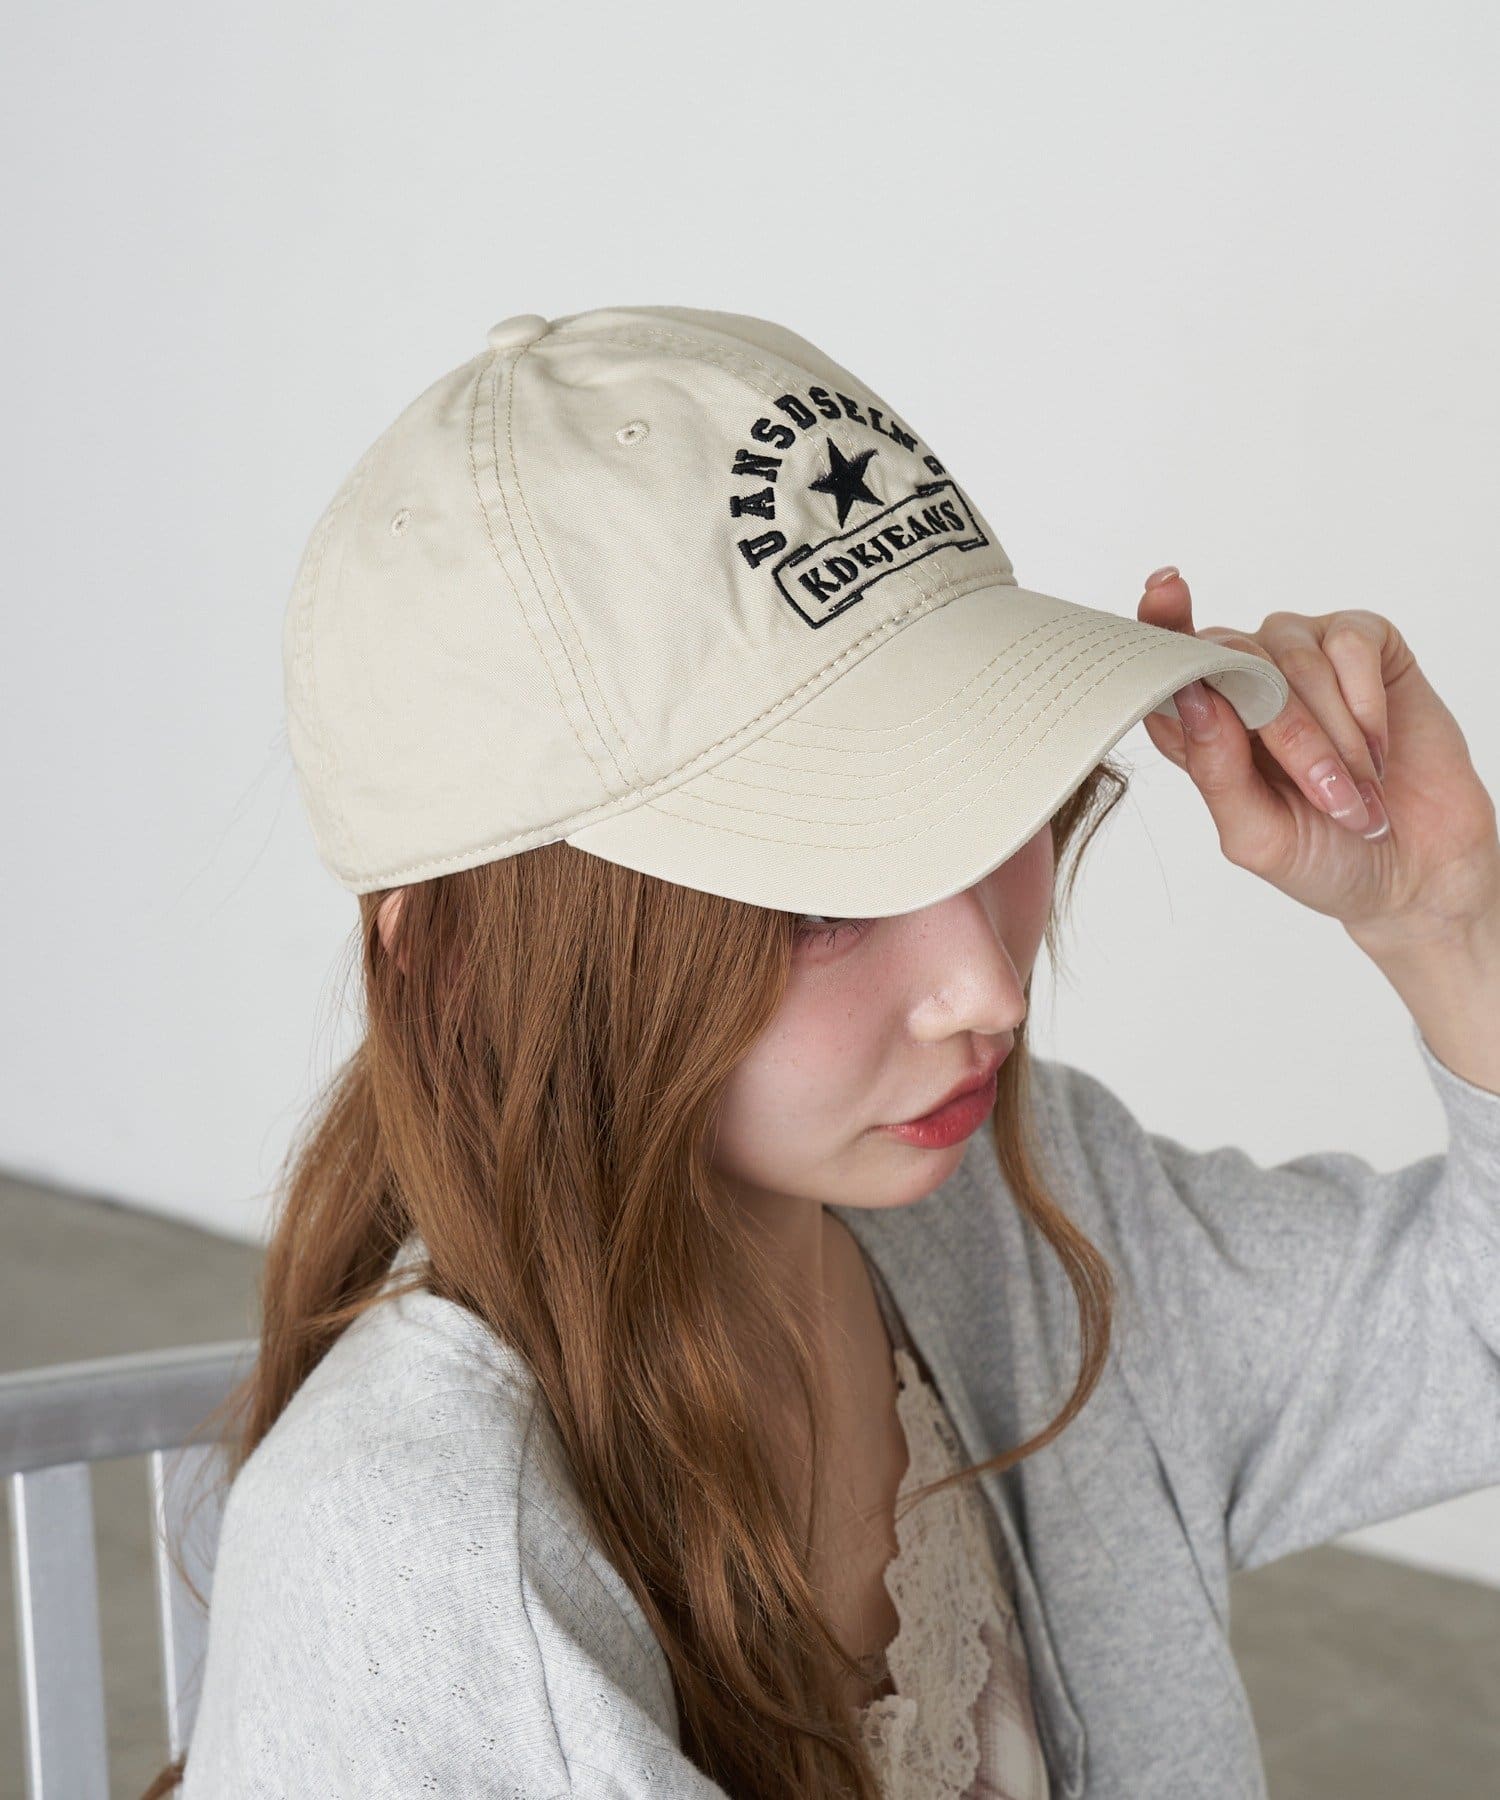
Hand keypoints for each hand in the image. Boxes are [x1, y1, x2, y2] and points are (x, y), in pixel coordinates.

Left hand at [1137, 567, 1499, 953]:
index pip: (1167, 663)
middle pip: (1234, 663)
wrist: (1417, 870)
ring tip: (1359, 787)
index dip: (1160, 623)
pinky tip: (1380, 745)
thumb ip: (1216, 770)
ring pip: (1292, 658)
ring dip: (1333, 733)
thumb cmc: (1325, 858)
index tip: (1161, 590)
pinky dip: (1367, 702)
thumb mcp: (1257, 835)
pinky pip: (1350, 644)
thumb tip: (1193, 697)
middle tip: (1327, 792)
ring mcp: (1302, 657)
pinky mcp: (1364, 645)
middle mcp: (1246, 680)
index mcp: (1203, 725)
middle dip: (1284, 732)